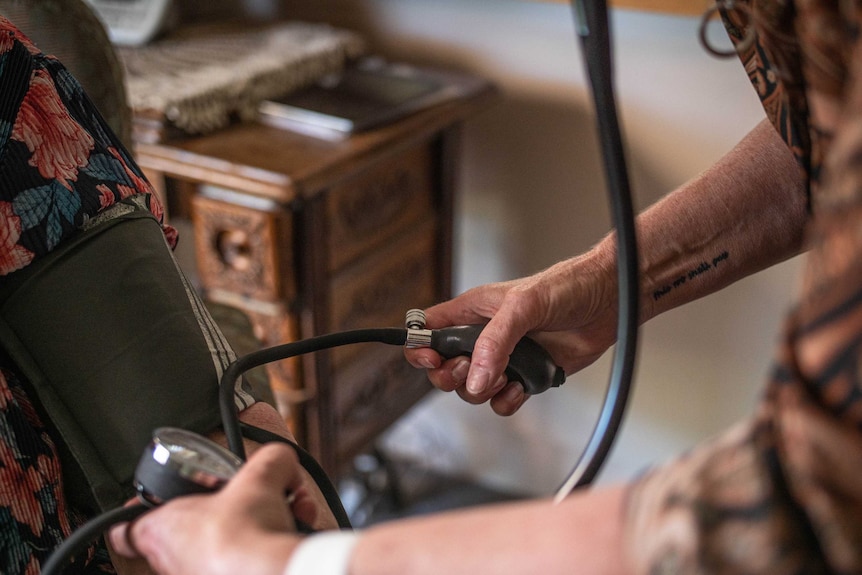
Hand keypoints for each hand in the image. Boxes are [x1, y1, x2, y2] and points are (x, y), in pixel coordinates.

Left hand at [109, 443, 312, 574]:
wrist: (266, 574)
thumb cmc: (243, 535)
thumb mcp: (260, 474)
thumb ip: (270, 459)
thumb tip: (282, 460)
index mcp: (163, 529)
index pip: (124, 528)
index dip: (135, 511)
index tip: (148, 502)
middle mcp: (173, 563)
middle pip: (186, 532)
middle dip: (223, 513)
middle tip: (242, 502)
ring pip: (219, 550)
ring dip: (254, 530)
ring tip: (285, 514)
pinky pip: (241, 566)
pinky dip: (265, 550)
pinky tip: (292, 532)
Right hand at [405, 249, 617, 414]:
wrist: (609, 301)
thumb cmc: (566, 286)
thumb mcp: (523, 306)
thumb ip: (495, 342)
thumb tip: (476, 380)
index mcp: (472, 312)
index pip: (429, 330)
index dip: (421, 349)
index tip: (431, 360)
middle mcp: (484, 337)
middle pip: (445, 369)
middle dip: (451, 377)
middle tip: (469, 372)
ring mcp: (505, 359)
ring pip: (473, 389)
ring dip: (483, 391)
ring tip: (507, 377)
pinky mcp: (528, 376)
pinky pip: (503, 401)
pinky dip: (507, 401)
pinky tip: (521, 388)